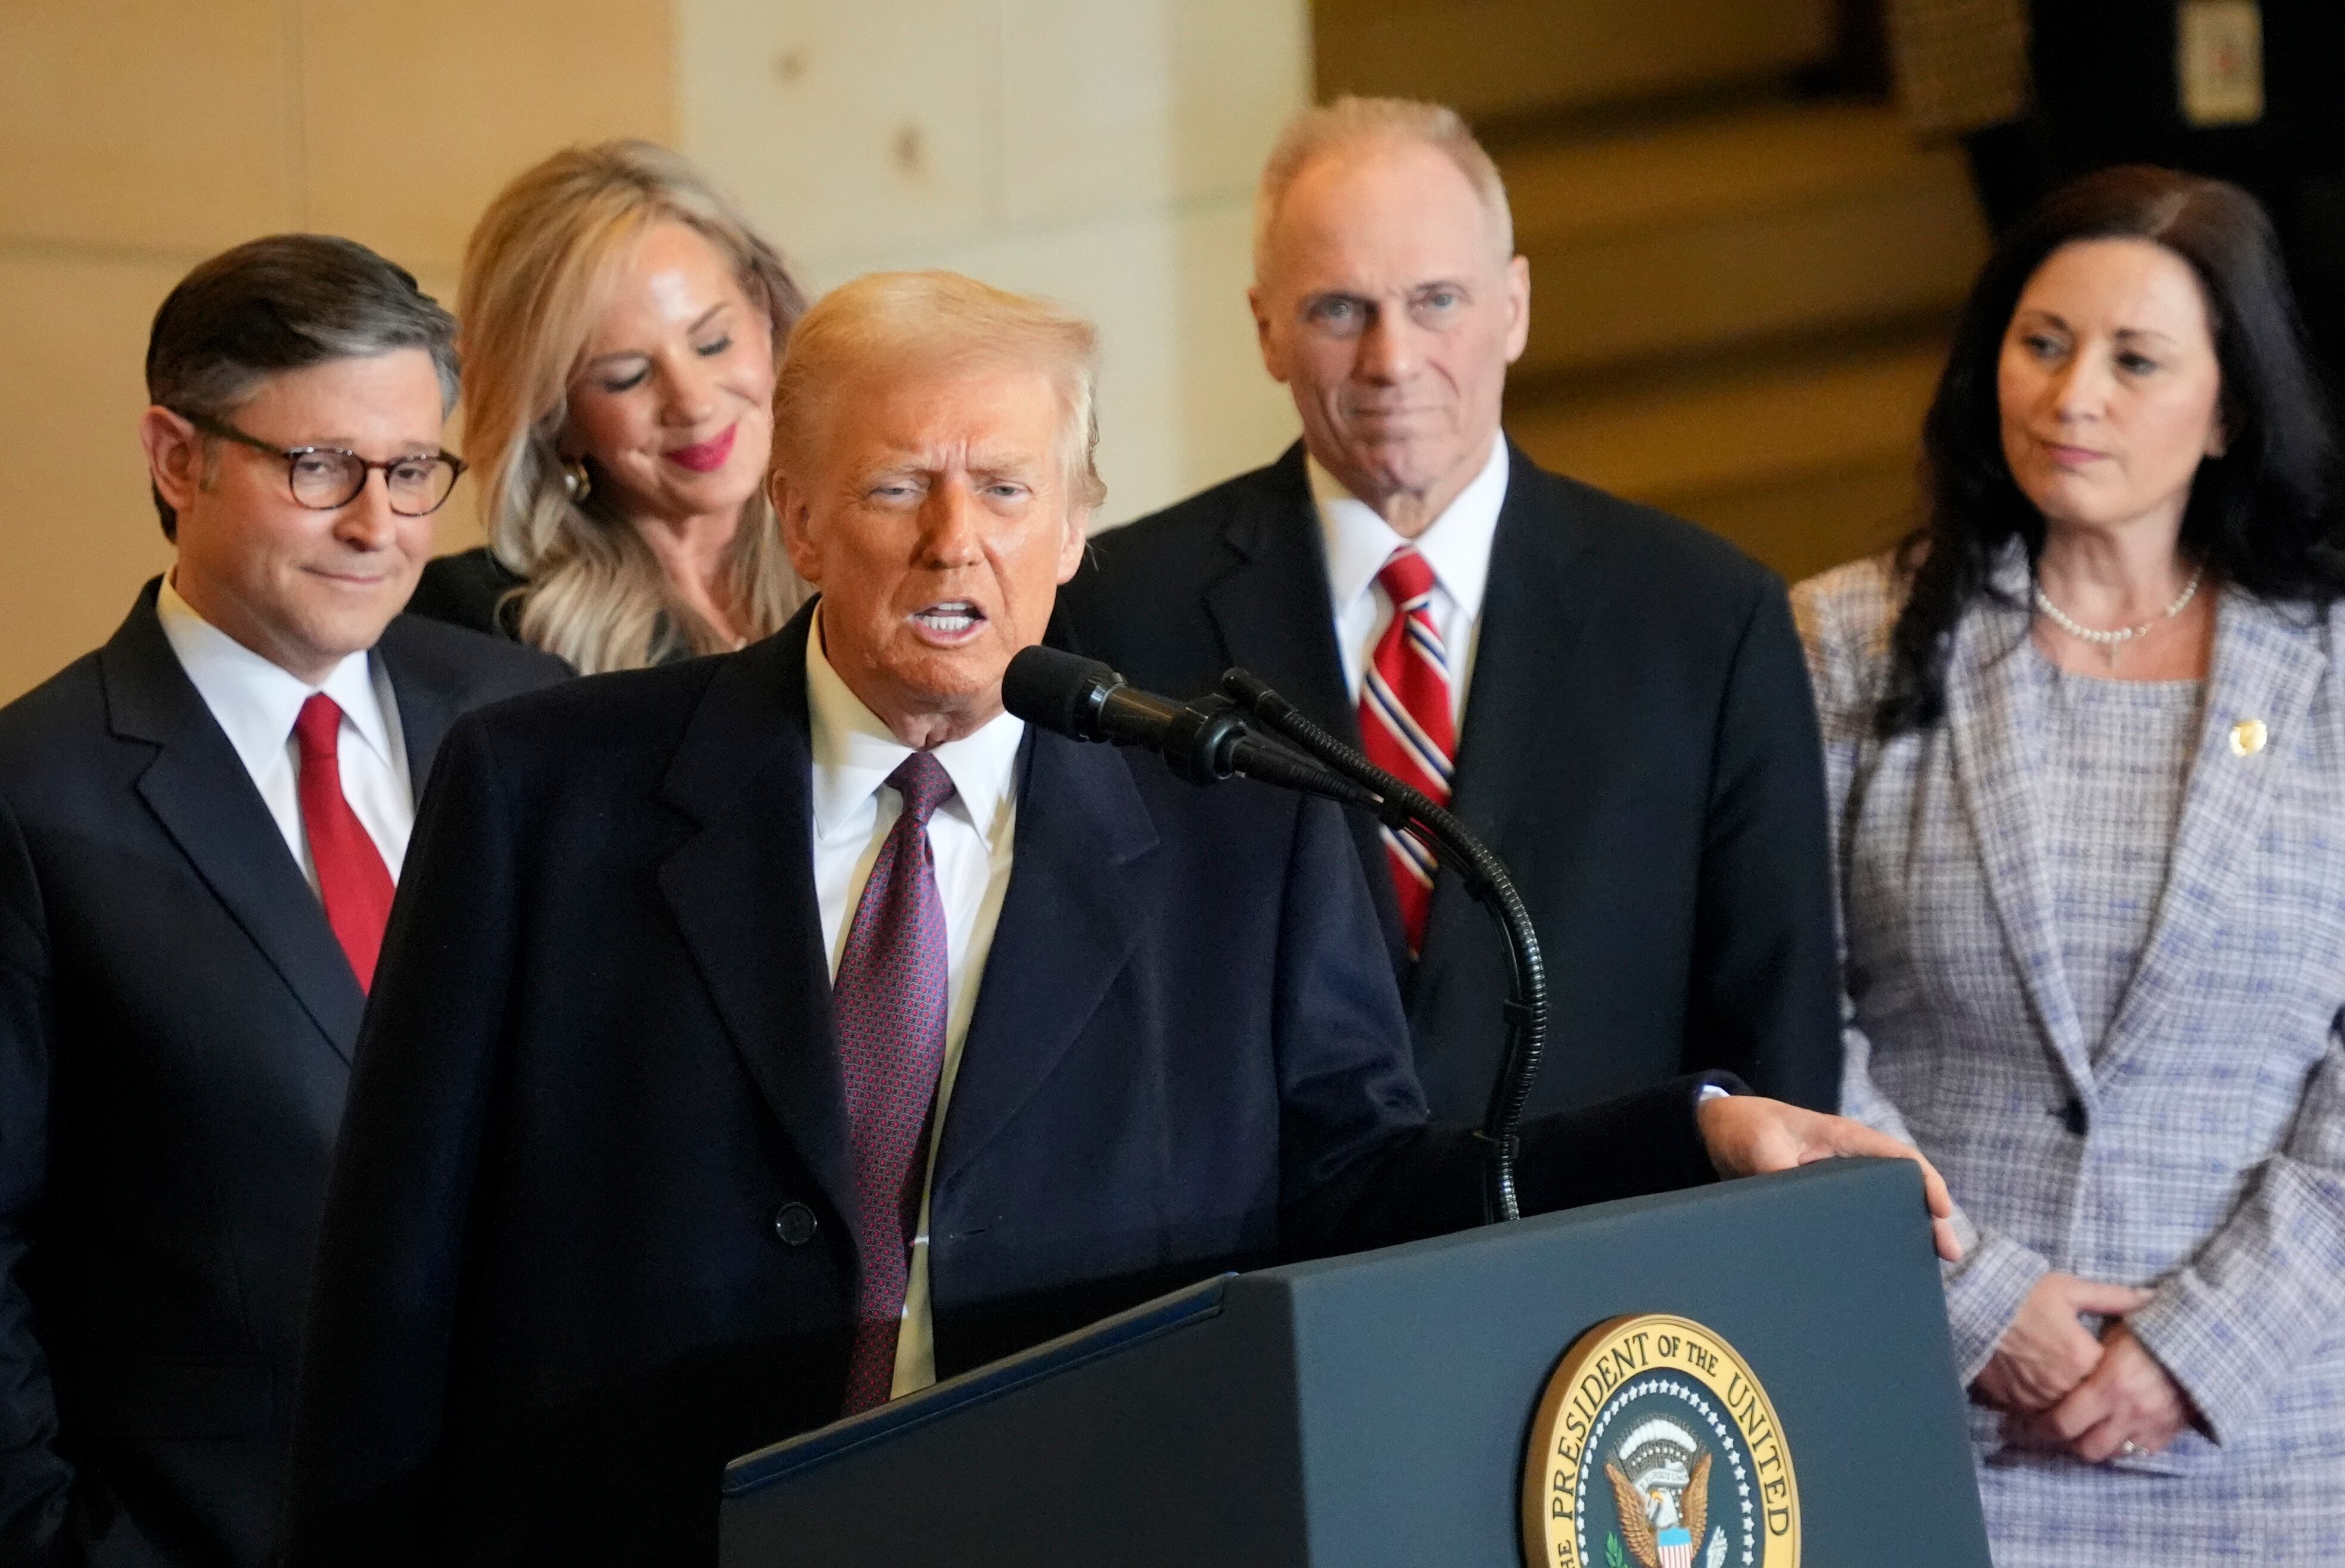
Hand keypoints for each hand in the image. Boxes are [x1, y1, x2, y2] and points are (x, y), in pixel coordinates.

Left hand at [1694, 1095, 1959, 1261]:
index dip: (1927, 1181)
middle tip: (1947, 1254)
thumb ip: (1778, 1170)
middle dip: (1928, 1217)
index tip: (1942, 1211)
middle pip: (1901, 1186)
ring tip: (1926, 1268)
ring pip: (1883, 1205)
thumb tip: (1796, 1207)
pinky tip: (1881, 1267)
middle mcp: (1849, 1158)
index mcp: (1844, 1137)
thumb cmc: (1746, 1127)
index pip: (1899, 1157)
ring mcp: (1839, 1179)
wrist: (1718, 1130)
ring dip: (1905, 1231)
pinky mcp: (1823, 1198)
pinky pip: (1858, 1217)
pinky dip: (1874, 1237)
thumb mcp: (1760, 1146)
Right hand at [1973, 1273, 2152, 1413]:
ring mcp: (2037, 1396)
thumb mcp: (2070, 1289)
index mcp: (2083, 1358)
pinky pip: (2039, 1416)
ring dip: (2072, 1412)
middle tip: (2104, 1398)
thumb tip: (2151, 1297)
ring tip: (2078, 1404)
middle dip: (2098, 1403)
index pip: (2114, 1382)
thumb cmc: (2025, 1294)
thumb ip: (2114, 1297)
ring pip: (2066, 1417)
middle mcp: (2064, 1384)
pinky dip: (2046, 1412)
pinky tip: (2048, 1401)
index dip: (2119, 1379)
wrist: (1973, 1302)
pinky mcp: (2014, 1401)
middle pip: (2092, 1407)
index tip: (2123, 1375)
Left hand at [2010, 1322, 2194, 1461]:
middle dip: (2069, 1442)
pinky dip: (2126, 1446)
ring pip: (2114, 1455)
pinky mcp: (2169, 1433)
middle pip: (2087, 1449)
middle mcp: (2129, 1412)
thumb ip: (2086, 1346)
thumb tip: (2056, 1336)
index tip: (2034, 1421)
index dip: (2044, 1426)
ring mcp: (2151, 1426)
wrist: (2204, 1342)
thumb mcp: (2116, 1328)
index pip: (2064, 1423)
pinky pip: (2141, 1453)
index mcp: (2109, 1386)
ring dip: (2098, 1445)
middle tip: (2058, 1431)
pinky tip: (2115, 1431)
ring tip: (2086, 1432)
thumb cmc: (2151, 1330)